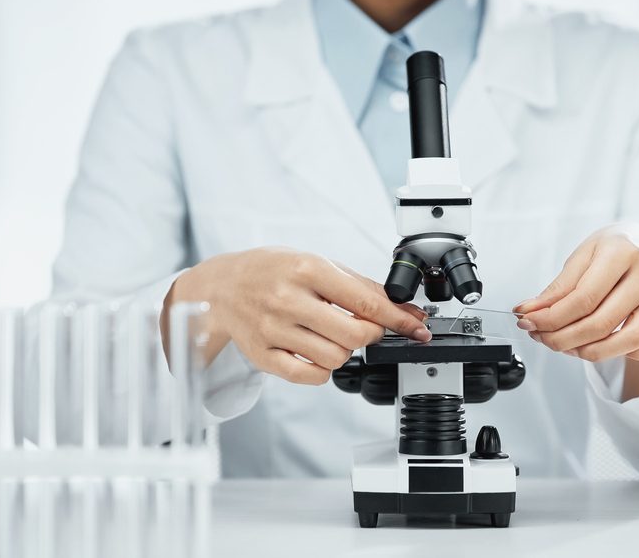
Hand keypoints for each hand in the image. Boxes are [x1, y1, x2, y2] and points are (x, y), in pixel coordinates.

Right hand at [163, 247, 430, 384]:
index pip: (366, 301)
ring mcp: (273, 330)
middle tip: (366, 328)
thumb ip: (357, 285)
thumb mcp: (314, 262)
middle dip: (372, 335)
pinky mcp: (263, 356)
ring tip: (332, 335)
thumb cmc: (271, 271)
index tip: (417, 328)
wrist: (221, 287)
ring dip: (345, 351)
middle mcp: (287, 300)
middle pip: (354, 335)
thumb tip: (400, 307)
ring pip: (335, 358)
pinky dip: (322, 369)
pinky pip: (309, 376)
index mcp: (305, 269)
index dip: (399, 318)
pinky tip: (316, 351)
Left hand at [513, 223, 638, 362]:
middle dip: (562, 338)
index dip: (550, 317)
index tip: (526, 322)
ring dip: (590, 352)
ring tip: (565, 346)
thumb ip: (558, 286)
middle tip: (541, 337)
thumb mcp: (583, 255)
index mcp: (622, 253)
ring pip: (629, 341)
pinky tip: (607, 345)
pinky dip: (630, 354)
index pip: (582, 299)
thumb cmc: (615, 248)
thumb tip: (528, 311)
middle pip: (601, 323)